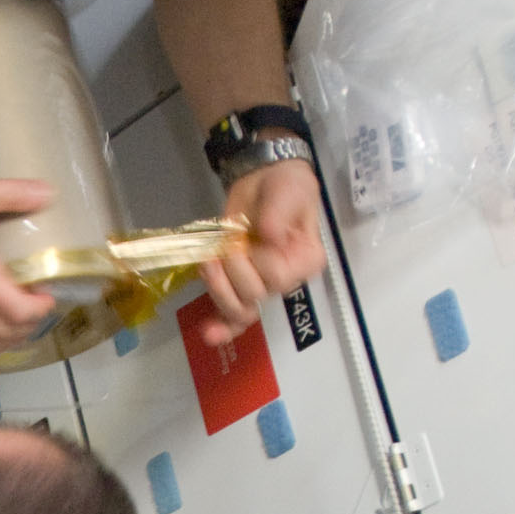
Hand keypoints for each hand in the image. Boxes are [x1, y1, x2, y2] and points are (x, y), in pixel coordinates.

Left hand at [186, 158, 326, 350]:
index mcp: (305, 261)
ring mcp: (261, 285)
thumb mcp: (288, 191)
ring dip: (217, 285)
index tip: (257, 232)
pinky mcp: (238, 286)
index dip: (258, 259)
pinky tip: (209, 334)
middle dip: (233, 267)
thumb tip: (269, 235)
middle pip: (253, 295)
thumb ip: (279, 212)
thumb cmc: (285, 186)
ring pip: (238, 309)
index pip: (277, 277)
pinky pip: (232, 318)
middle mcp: (286, 280)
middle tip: (232, 241)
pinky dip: (221, 329)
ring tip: (211, 261)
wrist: (263, 179)